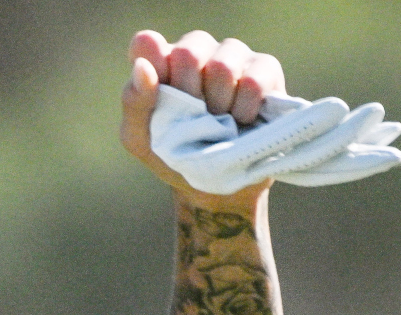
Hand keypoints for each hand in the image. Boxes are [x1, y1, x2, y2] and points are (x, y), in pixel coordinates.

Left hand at [118, 29, 286, 209]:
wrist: (214, 185)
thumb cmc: (172, 155)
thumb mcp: (141, 139)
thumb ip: (135, 101)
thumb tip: (143, 66)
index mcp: (159, 62)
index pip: (146, 44)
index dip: (154, 70)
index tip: (163, 98)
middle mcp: (195, 50)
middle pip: (188, 52)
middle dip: (189, 96)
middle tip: (193, 120)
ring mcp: (231, 56)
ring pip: (223, 65)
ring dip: (217, 105)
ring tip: (218, 124)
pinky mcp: (265, 69)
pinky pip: (254, 80)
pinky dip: (244, 109)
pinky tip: (241, 122)